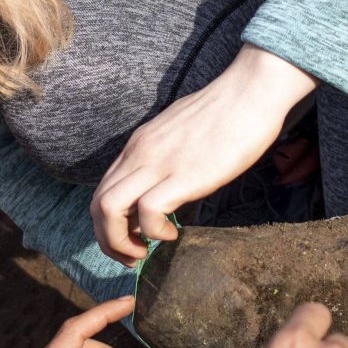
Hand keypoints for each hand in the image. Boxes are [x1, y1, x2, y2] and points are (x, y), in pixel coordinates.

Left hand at [91, 44, 317, 262]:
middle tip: (131, 256)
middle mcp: (139, 153)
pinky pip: (147, 211)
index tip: (129, 238)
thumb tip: (167, 185)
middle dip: (106, 240)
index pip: (102, 189)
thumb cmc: (226, 113)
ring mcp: (158, 163)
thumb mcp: (180, 134)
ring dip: (118, 241)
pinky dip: (154, 232)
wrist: (250, 91)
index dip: (107, 223)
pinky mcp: (183, 175)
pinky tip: (172, 233)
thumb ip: (165, 158)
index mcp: (138, 145)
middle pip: (97, 204)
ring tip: (142, 252)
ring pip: (108, 209)